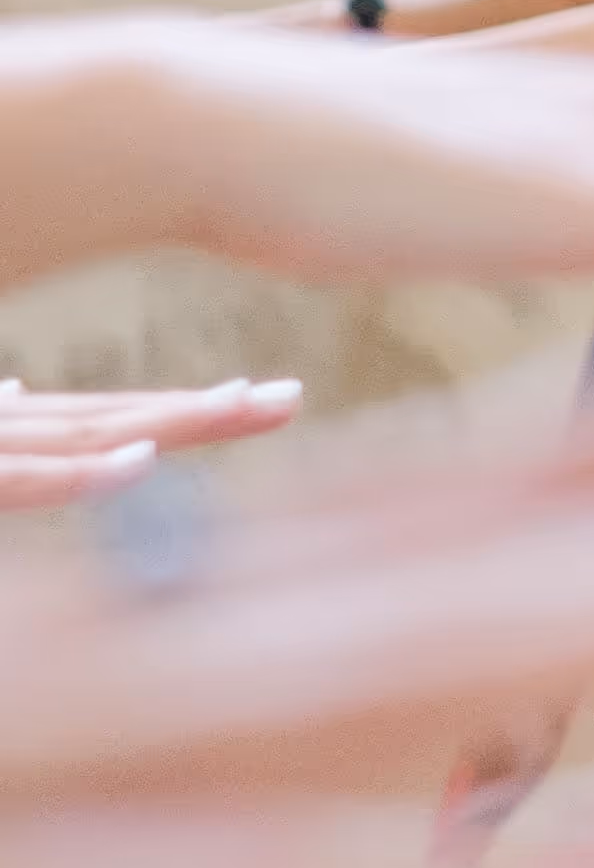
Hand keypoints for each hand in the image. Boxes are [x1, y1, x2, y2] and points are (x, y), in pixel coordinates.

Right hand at [0, 376, 302, 506]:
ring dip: (170, 420)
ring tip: (245, 404)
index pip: (99, 417)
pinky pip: (20, 479)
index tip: (250, 397)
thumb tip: (16, 389)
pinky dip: (84, 471)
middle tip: (290, 398)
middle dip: (204, 410)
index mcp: (2, 426)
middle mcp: (1, 427)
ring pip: (84, 434)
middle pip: (112, 417)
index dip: (178, 408)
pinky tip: (145, 457)